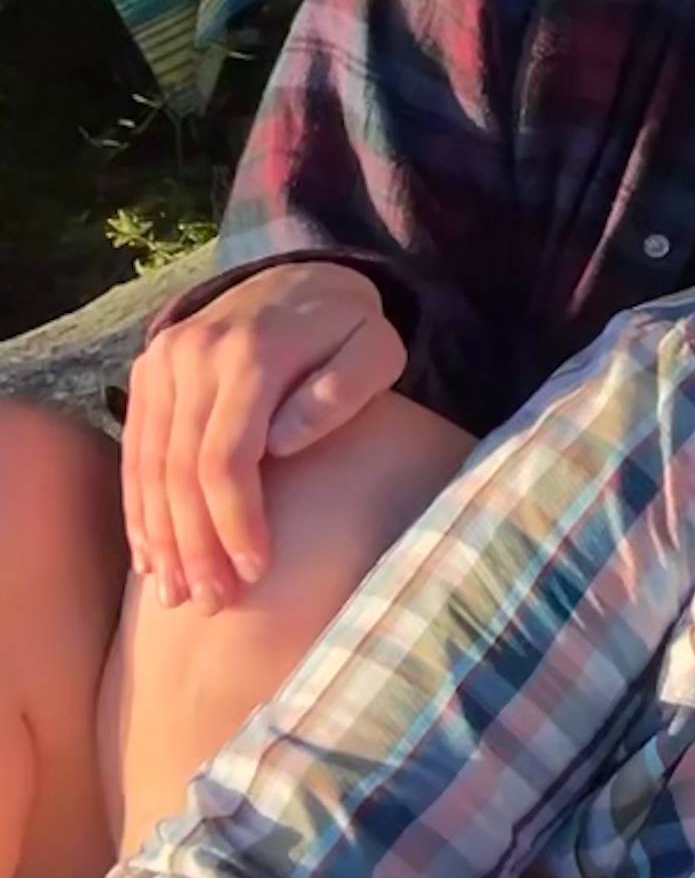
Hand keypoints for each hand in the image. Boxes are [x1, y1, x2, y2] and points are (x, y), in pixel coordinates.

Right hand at [120, 262, 404, 608]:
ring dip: (160, 536)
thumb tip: (283, 443)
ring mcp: (161, 362)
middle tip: (212, 602)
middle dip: (195, 544)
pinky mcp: (147, 372)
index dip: (236, 520)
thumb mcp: (376, 349)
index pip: (227, 457)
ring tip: (176, 594)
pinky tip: (149, 555)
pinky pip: (134, 450)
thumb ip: (341, 393)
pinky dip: (139, 506)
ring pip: (148, 466)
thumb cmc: (350, 328)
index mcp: (251, 356)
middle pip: (180, 470)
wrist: (300, 275)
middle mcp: (193, 357)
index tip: (255, 571)